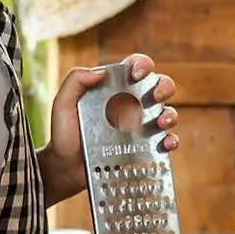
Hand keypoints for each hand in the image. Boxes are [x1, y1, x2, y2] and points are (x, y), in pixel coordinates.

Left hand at [41, 53, 177, 201]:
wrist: (66, 169)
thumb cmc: (64, 135)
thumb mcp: (63, 104)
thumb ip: (75, 81)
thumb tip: (101, 71)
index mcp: (115, 89)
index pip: (135, 68)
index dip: (142, 64)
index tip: (136, 75)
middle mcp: (132, 105)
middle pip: (159, 86)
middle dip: (164, 86)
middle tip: (155, 96)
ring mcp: (140, 127)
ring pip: (167, 112)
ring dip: (170, 114)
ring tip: (161, 123)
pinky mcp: (144, 148)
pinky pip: (166, 141)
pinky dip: (172, 141)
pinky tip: (166, 143)